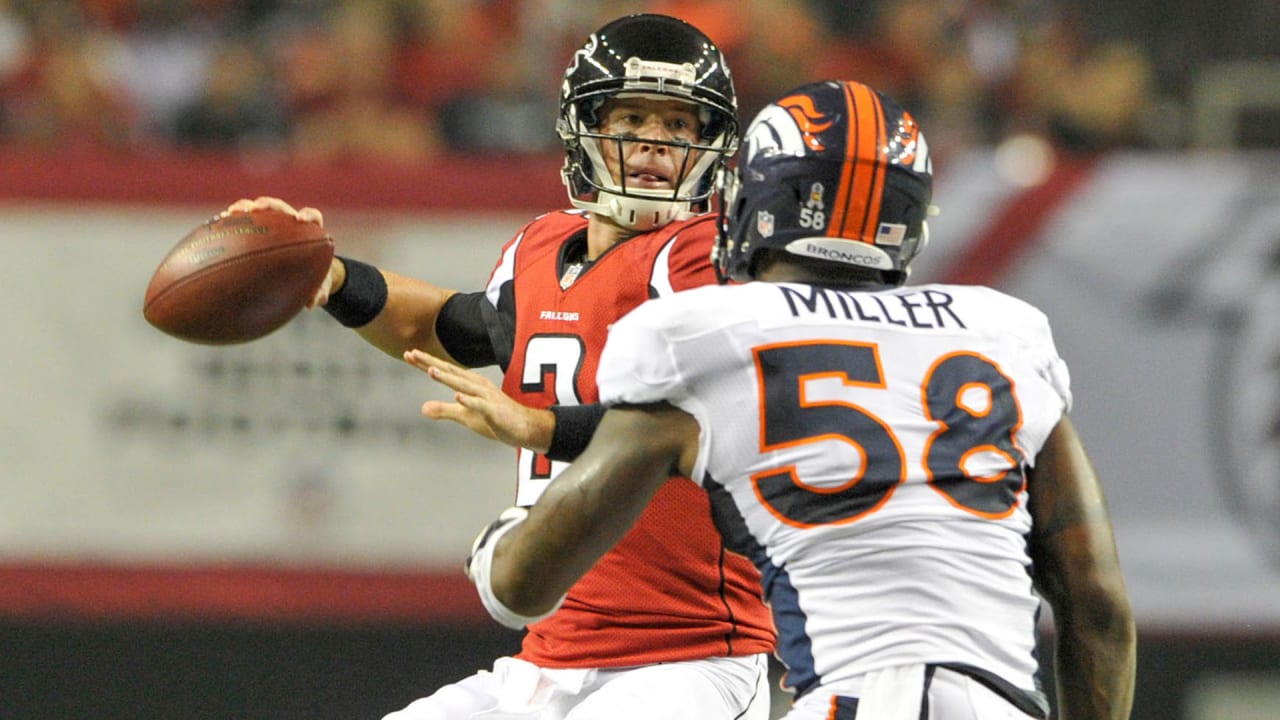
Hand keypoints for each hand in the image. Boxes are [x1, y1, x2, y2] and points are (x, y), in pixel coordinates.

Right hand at [222, 197, 335, 307]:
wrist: (304, 275)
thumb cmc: (315, 279)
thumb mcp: (320, 289)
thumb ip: (319, 293)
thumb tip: (312, 303)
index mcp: (310, 232)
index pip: (312, 216)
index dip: (307, 215)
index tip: (300, 220)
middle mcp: (290, 223)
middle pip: (280, 207)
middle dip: (268, 205)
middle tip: (257, 209)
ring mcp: (273, 224)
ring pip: (258, 209)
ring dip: (245, 207)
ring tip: (231, 212)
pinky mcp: (258, 229)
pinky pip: (244, 221)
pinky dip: (233, 220)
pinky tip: (218, 224)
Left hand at [404, 349, 554, 452]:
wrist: (525, 428)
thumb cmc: (496, 419)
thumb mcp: (465, 416)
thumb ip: (445, 410)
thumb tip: (422, 409)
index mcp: (469, 385)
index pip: (444, 371)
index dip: (425, 363)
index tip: (408, 354)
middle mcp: (477, 386)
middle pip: (450, 372)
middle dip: (430, 362)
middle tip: (411, 353)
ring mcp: (487, 397)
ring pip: (463, 385)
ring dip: (447, 378)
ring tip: (431, 370)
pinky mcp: (495, 411)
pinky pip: (480, 405)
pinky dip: (469, 400)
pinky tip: (457, 396)